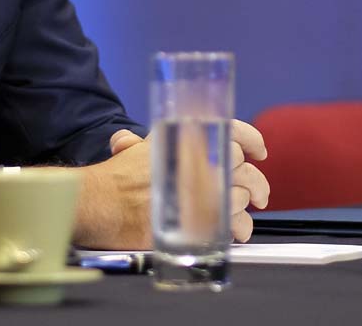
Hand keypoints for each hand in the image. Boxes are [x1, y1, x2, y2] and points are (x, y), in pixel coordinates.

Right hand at [75, 120, 269, 247]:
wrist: (101, 204)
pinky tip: (234, 231)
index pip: (231, 131)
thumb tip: (127, 141)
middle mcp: (197, 161)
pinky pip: (233, 221)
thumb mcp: (126, 150)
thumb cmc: (112, 179)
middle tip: (260, 195)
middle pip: (242, 166)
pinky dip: (238, 227)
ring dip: (243, 206)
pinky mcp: (199, 218)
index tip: (259, 151)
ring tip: (237, 217)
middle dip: (256, 182)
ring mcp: (200, 190)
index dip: (251, 139)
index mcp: (184, 140)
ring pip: (241, 195)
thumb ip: (134, 144)